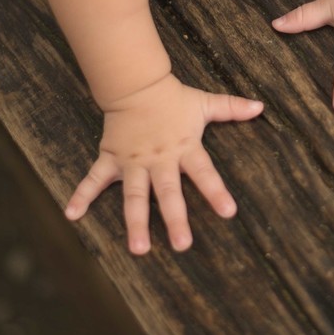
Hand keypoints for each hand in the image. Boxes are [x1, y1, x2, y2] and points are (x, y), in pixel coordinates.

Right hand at [63, 73, 262, 254]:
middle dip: (175, 219)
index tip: (229, 212)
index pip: (205, 173)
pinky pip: (94, 179)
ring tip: (138, 250)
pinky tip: (71, 215)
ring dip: (135, 222)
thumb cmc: (173, 98)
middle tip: (182, 246)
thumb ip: (232, 108)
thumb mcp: (205, 103)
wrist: (136, 84)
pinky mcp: (111, 159)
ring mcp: (133, 162)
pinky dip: (81, 196)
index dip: (216, 191)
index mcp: (184, 148)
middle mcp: (159, 160)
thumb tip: (261, 107)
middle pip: (168, 193)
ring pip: (134, 196)